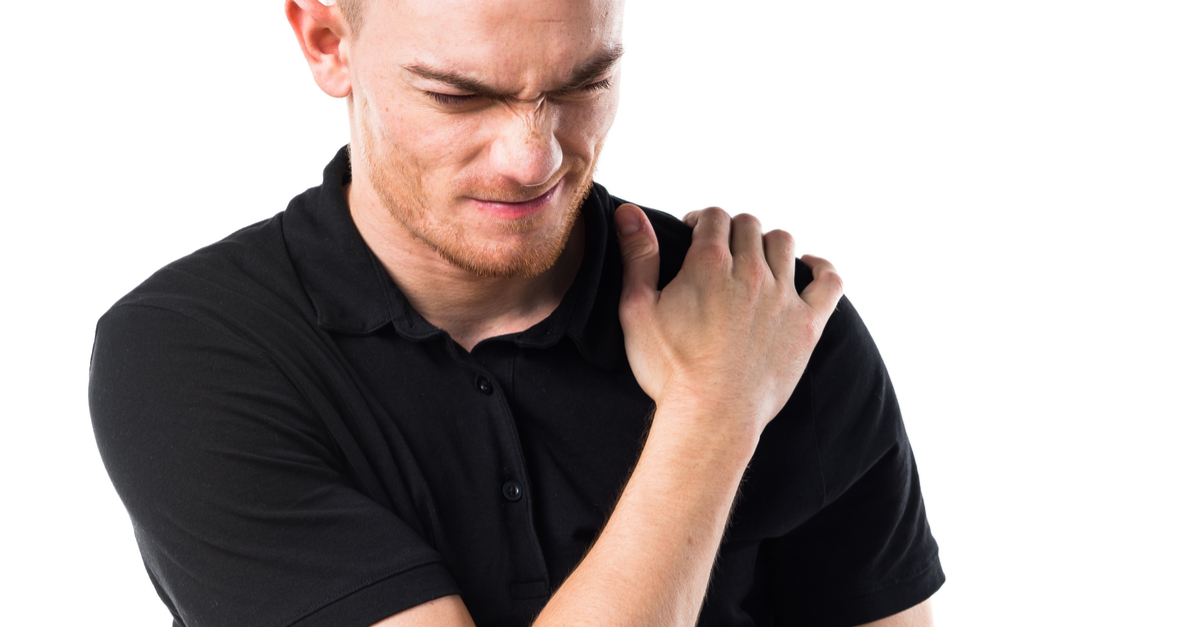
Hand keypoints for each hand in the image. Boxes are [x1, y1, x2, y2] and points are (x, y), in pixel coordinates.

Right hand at [615, 204, 843, 441]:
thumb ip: (638, 257)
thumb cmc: (669, 369)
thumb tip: (629, 212)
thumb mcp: (638, 310)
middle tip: (720, 249)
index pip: (714, 216)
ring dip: (768, 243)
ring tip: (756, 258)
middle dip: (732, 230)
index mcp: (709, 263)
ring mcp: (784, 297)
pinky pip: (829, 281)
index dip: (702, 220)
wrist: (712, 417)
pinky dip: (822, 267)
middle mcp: (751, 271)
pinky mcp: (807, 324)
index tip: (694, 233)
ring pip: (784, 243)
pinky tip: (810, 266)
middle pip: (749, 225)